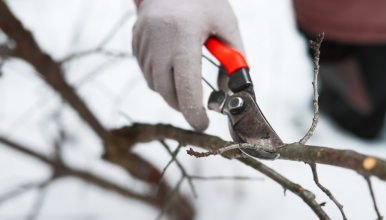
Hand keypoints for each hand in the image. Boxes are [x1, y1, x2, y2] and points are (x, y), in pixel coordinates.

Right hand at [132, 0, 244, 130]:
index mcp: (183, 37)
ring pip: (153, 83)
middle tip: (196, 107)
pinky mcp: (135, 40)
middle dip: (182, 105)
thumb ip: (233, 59)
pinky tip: (171, 67)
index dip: (194, 111)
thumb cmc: (204, 0)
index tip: (202, 124)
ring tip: (184, 84)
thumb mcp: (226, 24)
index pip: (186, 85)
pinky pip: (145, 70)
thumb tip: (229, 88)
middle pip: (166, 91)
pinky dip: (159, 78)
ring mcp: (142, 41)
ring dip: (170, 92)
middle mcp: (158, 41)